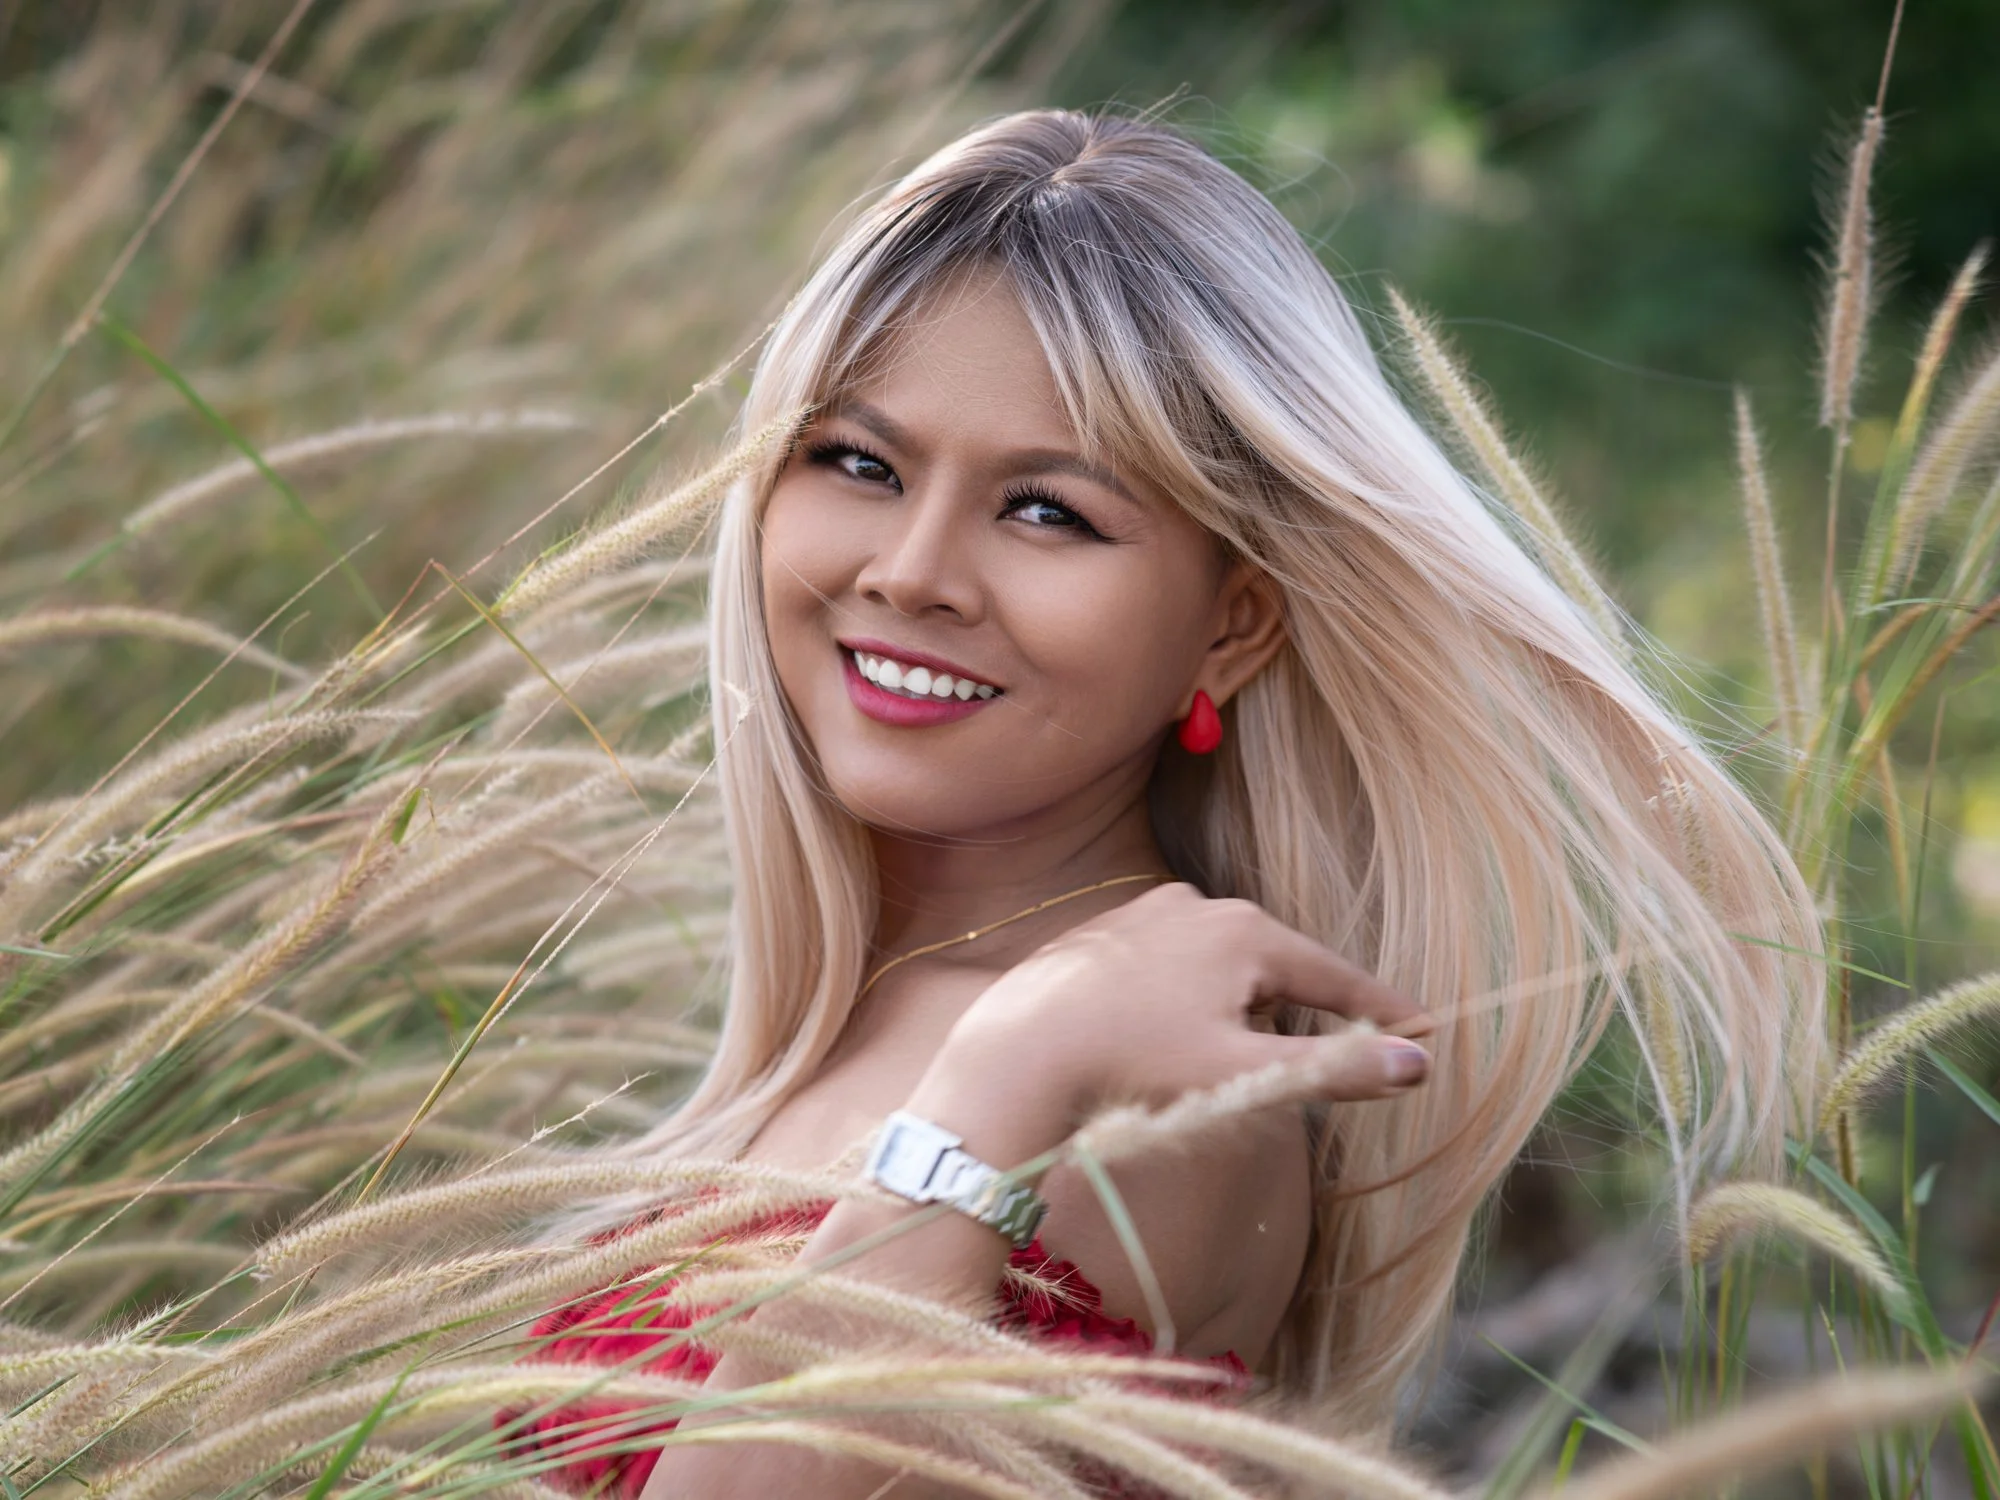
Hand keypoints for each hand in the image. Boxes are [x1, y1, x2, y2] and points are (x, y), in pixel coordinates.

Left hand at [931, 883, 1434, 1132]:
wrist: (1020, 1050)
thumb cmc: (1134, 1063)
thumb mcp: (1243, 1074)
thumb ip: (1333, 1068)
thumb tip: (1419, 1066)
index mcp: (1244, 931)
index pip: (1335, 977)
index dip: (1383, 1011)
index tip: (1428, 1031)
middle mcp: (1200, 904)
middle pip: (1278, 970)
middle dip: (1301, 1015)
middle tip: (1320, 1062)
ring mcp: (1149, 912)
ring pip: (1224, 969)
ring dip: (1240, 1010)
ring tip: (1222, 1062)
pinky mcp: (1108, 932)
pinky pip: (1174, 968)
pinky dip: (1190, 1000)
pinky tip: (1166, 1039)